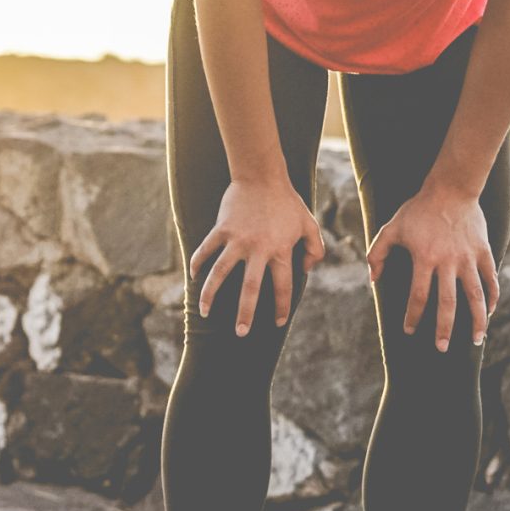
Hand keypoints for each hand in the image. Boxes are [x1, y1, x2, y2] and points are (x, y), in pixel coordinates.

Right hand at [191, 178, 325, 335]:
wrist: (262, 176)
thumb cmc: (288, 202)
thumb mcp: (309, 225)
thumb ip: (315, 250)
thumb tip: (307, 270)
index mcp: (280, 251)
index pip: (282, 287)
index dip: (280, 307)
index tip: (277, 322)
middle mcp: (257, 249)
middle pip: (250, 289)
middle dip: (245, 314)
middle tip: (241, 333)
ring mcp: (236, 239)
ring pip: (220, 273)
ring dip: (211, 295)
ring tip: (205, 313)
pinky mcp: (221, 229)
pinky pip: (206, 250)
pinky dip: (198, 264)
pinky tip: (194, 278)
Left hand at [366, 185, 497, 351]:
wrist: (451, 188)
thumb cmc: (418, 210)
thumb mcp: (391, 228)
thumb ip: (377, 253)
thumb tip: (373, 280)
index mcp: (424, 258)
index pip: (418, 296)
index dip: (413, 316)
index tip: (409, 331)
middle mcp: (448, 261)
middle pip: (447, 302)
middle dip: (443, 328)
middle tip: (441, 348)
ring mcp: (469, 257)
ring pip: (475, 296)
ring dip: (476, 320)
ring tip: (475, 340)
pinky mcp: (484, 252)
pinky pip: (491, 279)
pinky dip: (492, 297)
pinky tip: (489, 312)